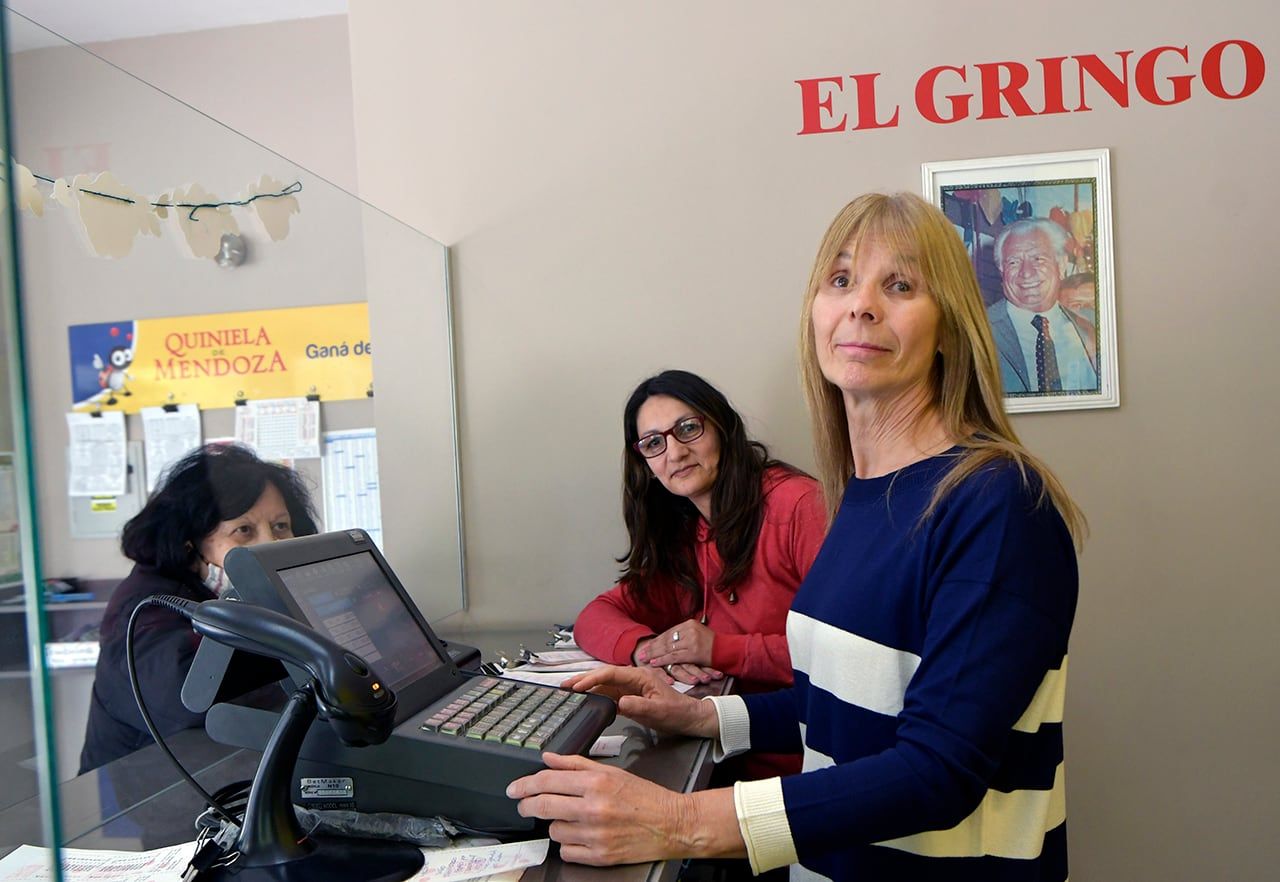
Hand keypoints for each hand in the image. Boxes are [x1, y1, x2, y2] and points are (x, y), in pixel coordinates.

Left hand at [507, 754, 744, 865]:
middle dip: (527, 804)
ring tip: (570, 819)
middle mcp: (593, 808)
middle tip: (524, 804)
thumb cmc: (644, 796)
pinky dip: (568, 844)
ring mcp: (596, 834)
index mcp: (596, 782)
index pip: (548, 781)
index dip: (525, 784)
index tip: (515, 788)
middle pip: (543, 806)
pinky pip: (567, 851)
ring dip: (556, 825)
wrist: (672, 824)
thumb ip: (577, 763)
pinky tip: (580, 836)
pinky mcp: (600, 856)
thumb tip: (547, 758)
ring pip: (554, 831)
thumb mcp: (612, 771)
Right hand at [562, 665, 718, 737]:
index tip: (576, 687)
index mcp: (639, 676)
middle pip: (603, 677)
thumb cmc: (678, 712)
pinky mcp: (630, 698)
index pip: (610, 674)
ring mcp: (631, 688)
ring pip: (604, 686)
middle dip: (583, 679)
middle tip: (563, 686)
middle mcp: (632, 679)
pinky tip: (586, 702)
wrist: (690, 718)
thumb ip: (639, 706)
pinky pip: (609, 696)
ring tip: (568, 693)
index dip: (592, 679)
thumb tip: (619, 702)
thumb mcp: (659, 711)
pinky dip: (596, 698)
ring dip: (587, 688)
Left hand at [633, 635, 721, 684]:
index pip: (669, 632)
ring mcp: (692, 640)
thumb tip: (669, 642)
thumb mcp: (699, 635)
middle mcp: (689, 629)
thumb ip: (685, 636)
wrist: (729, 651)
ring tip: (644, 658)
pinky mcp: (694, 652)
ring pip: (668, 647)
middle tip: (641, 653)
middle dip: (652, 646)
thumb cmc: (714, 646)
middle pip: (666, 639)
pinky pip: (674, 657)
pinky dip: (663, 660)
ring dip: (655, 654)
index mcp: (689, 623)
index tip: (647, 645)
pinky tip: (655, 663)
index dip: (657, 640)